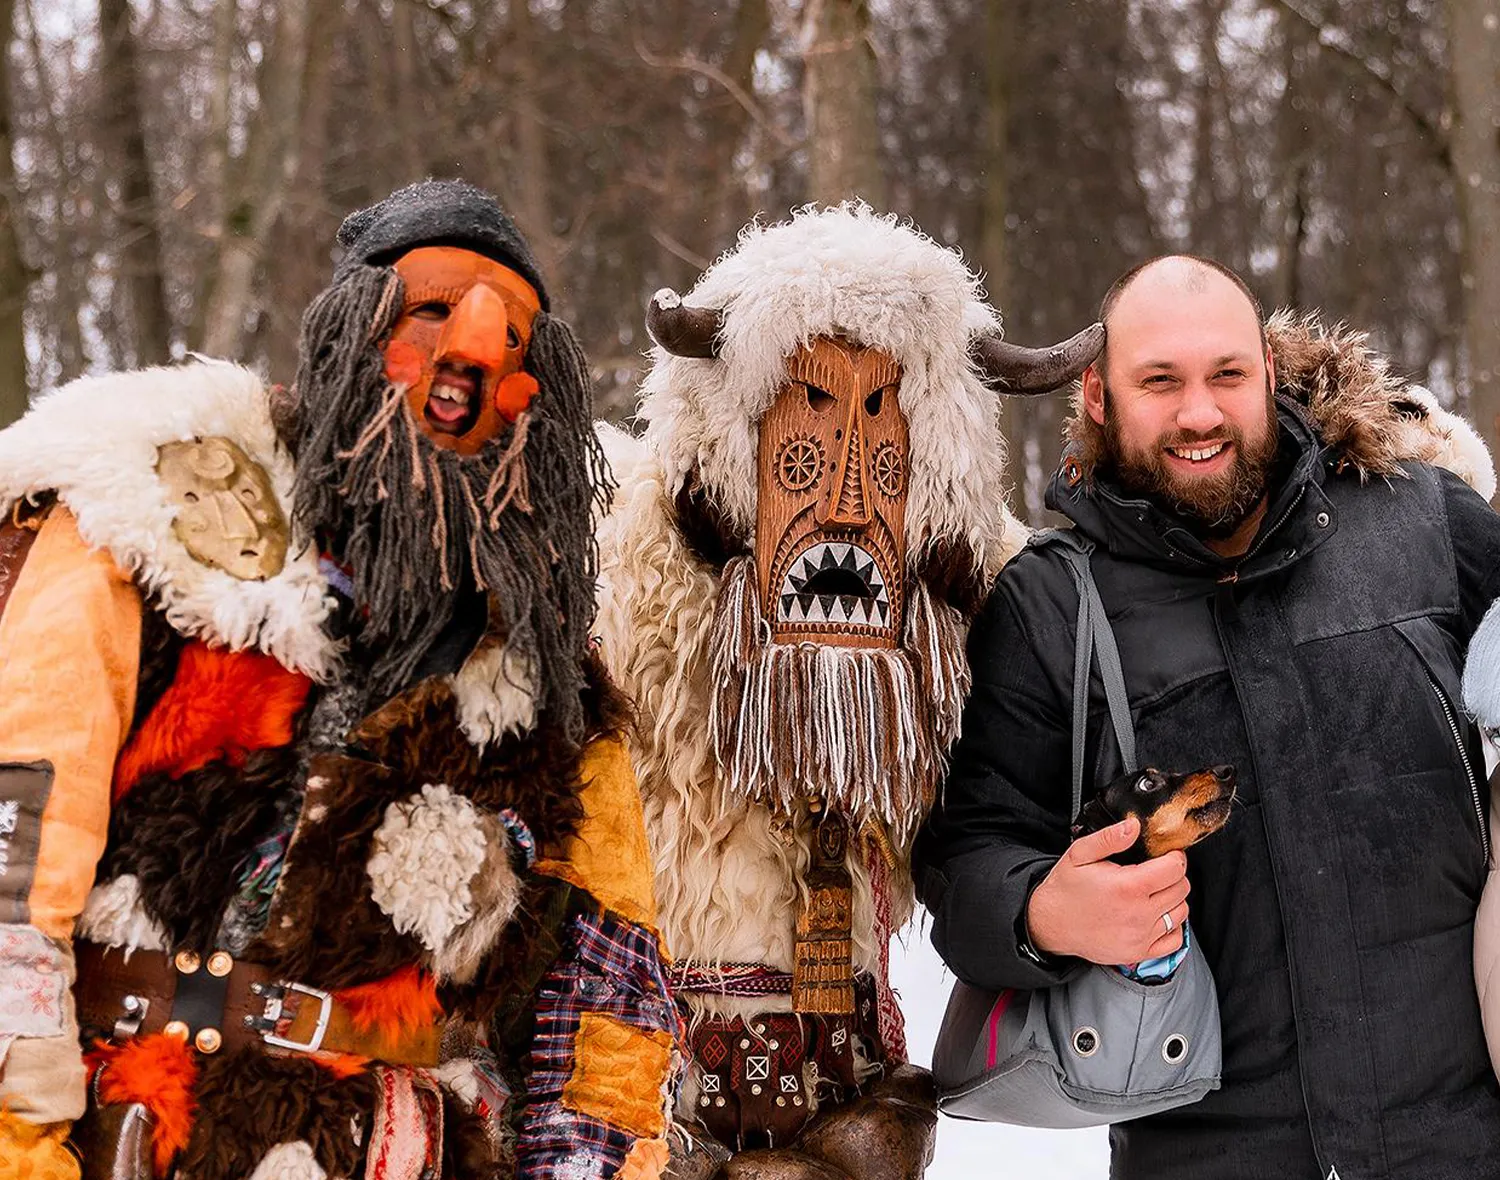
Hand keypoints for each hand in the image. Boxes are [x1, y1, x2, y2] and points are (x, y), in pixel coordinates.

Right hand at [1025, 816, 1189, 964]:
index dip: (1174, 857)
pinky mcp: (1139, 952)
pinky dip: (1172, 927)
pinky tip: (1156, 916)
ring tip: (1154, 893)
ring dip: (1173, 900)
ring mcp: (1141, 936)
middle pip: (1182, 889)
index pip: (1175, 869)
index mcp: (1127, 886)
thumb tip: (1133, 826)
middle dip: (1174, 876)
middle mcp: (1138, 913)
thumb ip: (1109, 838)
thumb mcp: (1080, 854)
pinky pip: (1175, 940)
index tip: (1166, 855)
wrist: (1050, 924)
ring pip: (1181, 913)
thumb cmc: (1065, 889)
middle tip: (1157, 872)